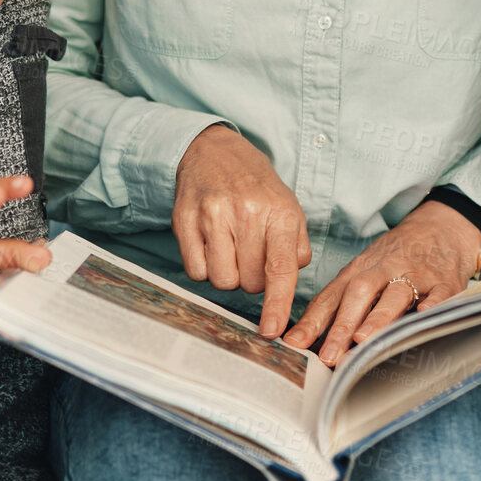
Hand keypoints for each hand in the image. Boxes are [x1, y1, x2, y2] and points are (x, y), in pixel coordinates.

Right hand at [172, 125, 311, 339]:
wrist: (213, 150)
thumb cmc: (255, 186)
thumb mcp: (288, 207)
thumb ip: (296, 248)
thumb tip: (288, 283)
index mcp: (279, 212)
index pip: (280, 268)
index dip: (277, 304)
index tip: (272, 330)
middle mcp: (246, 212)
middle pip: (250, 282)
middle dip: (253, 278)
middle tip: (251, 252)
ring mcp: (212, 215)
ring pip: (222, 280)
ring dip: (229, 274)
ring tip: (231, 247)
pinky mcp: (184, 220)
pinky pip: (196, 271)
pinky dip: (205, 267)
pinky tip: (211, 244)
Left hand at [281, 201, 480, 366]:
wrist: (438, 228)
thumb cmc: (393, 260)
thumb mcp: (362, 273)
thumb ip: (338, 306)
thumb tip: (305, 342)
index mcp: (358, 272)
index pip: (331, 297)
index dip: (312, 322)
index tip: (293, 344)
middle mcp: (383, 271)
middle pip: (359, 294)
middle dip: (342, 326)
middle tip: (328, 356)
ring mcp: (415, 275)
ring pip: (395, 293)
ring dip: (378, 316)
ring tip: (363, 340)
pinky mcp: (444, 281)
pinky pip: (439, 292)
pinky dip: (433, 304)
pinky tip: (424, 315)